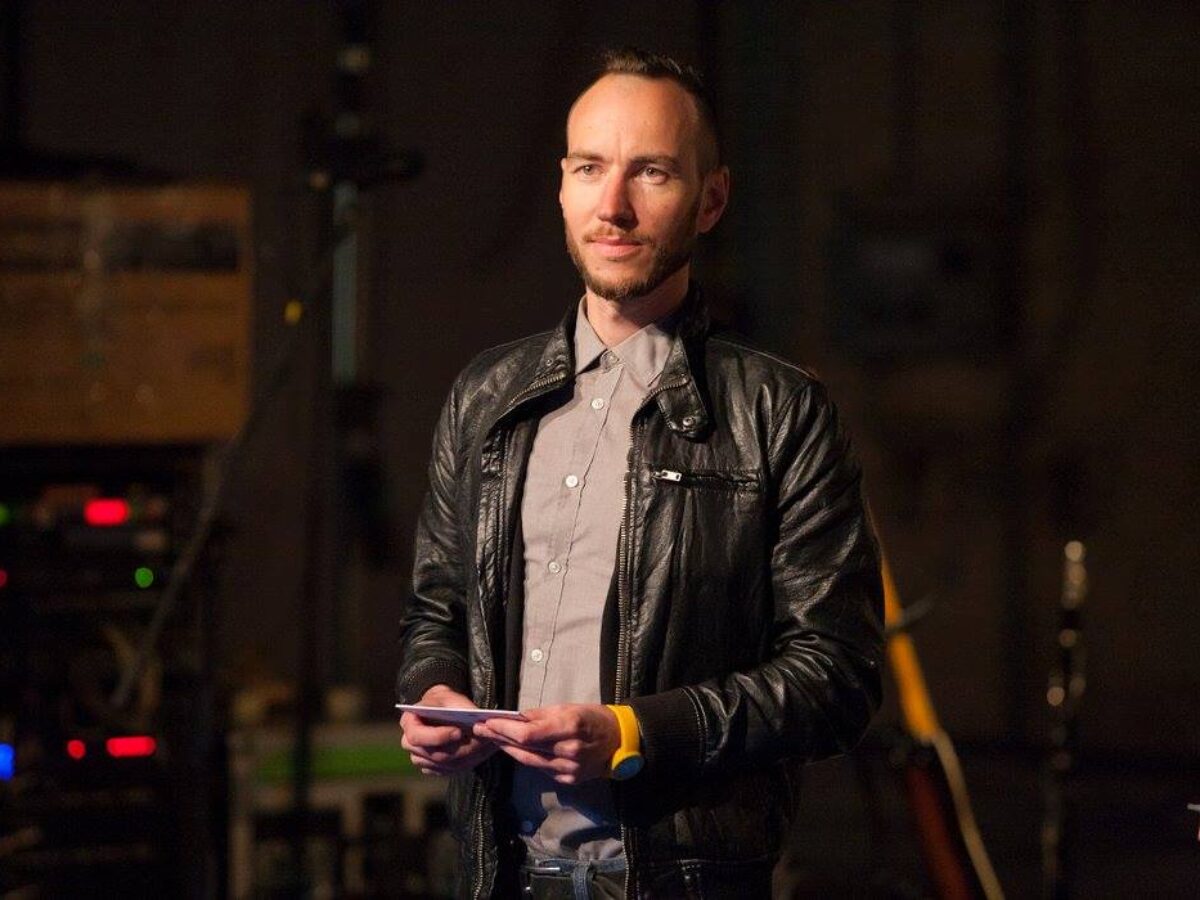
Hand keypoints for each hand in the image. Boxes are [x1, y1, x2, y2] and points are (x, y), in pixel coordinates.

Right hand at [399, 684, 498, 775]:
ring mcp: (419, 757)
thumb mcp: (453, 698)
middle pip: (431, 754)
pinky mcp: (431, 767)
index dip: (438, 736)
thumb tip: (479, 725)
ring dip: (464, 757)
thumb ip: (463, 709)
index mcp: (408, 722)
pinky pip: (446, 771)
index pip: (416, 736)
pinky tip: (475, 753)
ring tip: (481, 747)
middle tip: (478, 741)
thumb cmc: (446, 702)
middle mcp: (409, 743)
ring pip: (441, 765)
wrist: (444, 710)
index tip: (459, 732)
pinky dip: (463, 764)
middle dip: (457, 749)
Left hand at [473, 703, 619, 784]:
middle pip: (525, 749)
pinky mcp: (569, 779)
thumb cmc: (593, 718)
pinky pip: (541, 769)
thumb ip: (541, 715)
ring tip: (494, 740)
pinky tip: (516, 750)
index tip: (487, 722)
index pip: (527, 734)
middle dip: (500, 738)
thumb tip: (516, 718)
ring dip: (509, 750)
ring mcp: (568, 769)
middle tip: (482, 730)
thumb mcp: (569, 707)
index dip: (504, 730)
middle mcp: (568, 751)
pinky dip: (528, 759)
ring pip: (530, 762)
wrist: (620, 741)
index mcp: (569, 728)